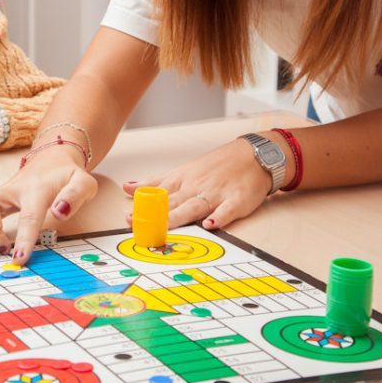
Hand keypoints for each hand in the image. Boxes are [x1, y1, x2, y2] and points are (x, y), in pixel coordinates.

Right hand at [0, 146, 96, 264]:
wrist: (52, 159)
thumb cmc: (67, 176)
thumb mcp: (84, 184)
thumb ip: (75, 197)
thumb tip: (59, 213)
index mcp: (37, 190)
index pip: (28, 216)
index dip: (22, 239)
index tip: (18, 258)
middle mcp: (12, 188)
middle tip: (5, 249)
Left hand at [124, 138, 272, 230]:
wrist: (253, 155)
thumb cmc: (216, 166)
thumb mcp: (183, 171)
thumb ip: (156, 182)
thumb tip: (128, 188)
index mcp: (182, 181)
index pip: (159, 194)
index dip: (143, 206)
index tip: (128, 216)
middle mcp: (196, 187)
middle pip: (172, 203)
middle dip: (154, 215)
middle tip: (136, 224)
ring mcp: (216, 194)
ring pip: (194, 206)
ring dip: (178, 217)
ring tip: (163, 227)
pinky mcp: (237, 200)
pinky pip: (227, 210)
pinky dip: (219, 217)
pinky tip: (210, 224)